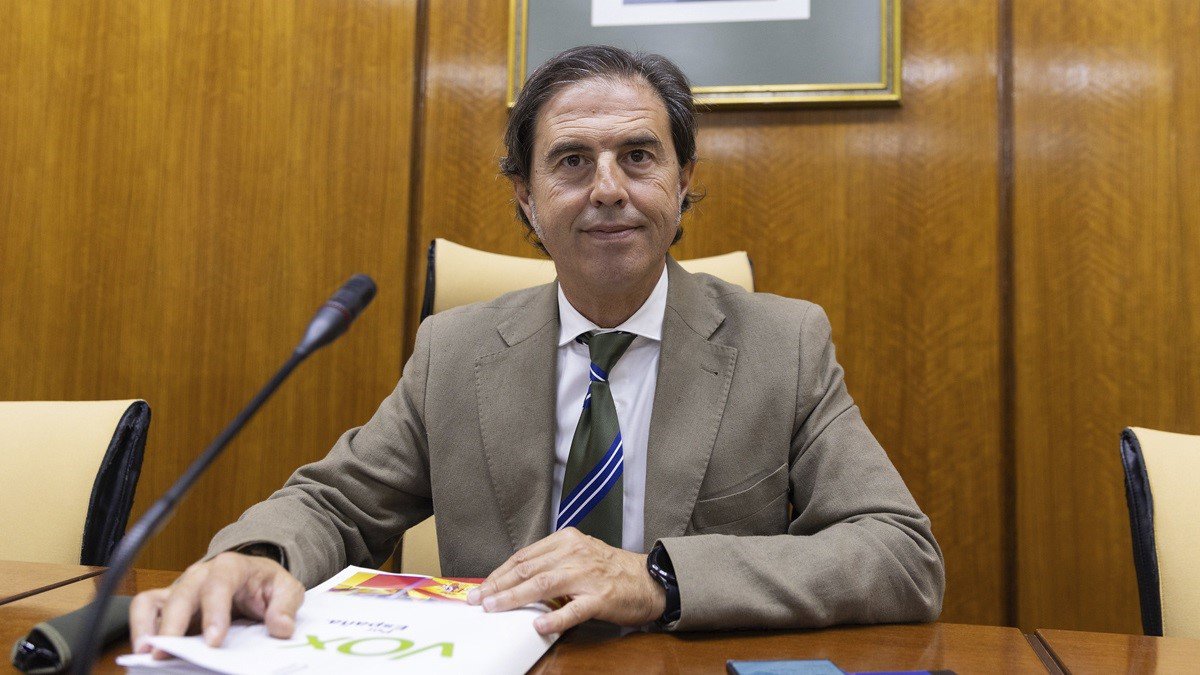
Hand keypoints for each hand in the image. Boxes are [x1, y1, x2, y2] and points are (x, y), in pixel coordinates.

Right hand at [128, 551, 304, 657]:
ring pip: (155, 599)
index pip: (220, 583)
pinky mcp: (169, 602)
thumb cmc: (267, 583)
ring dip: (147, 625)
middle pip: (182, 593)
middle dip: (174, 623)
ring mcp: (181, 587)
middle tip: (169, 652)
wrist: (255, 578)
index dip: (215, 611)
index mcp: (232, 566)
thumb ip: (285, 606)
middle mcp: (201, 574)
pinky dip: (139, 626)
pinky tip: (144, 649)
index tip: (214, 640)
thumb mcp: (286, 590)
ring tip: (147, 653)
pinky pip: (145, 608)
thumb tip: (281, 627)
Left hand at [465, 528, 665, 634]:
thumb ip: (551, 562)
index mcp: (567, 540)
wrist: (649, 579)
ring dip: (514, 598)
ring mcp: (587, 575)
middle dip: (498, 585)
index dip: (499, 573)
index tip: (482, 587)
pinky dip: (554, 618)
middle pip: (528, 569)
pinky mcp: (600, 598)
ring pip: (543, 585)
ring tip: (495, 608)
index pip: (524, 556)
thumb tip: (514, 580)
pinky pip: (573, 610)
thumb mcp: (579, 555)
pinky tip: (538, 624)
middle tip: (478, 600)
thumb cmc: (611, 570)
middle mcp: (575, 553)